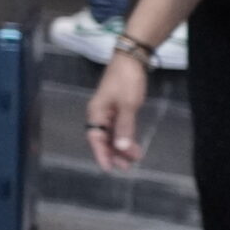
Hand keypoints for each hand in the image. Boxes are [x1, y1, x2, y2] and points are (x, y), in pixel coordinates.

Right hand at [85, 52, 148, 170]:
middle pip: (103, 139)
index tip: (109, 169)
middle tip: (127, 166)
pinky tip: (132, 144)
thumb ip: (124, 127)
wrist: (131, 61)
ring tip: (134, 157)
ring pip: (112, 134)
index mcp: (96, 113)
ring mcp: (108, 112)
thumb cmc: (126, 82)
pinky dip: (125, 137)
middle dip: (114, 153)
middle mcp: (99, 114)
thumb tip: (121, 148)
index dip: (101, 154)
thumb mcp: (128, 105)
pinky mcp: (118, 109)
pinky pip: (118, 128)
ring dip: (121, 146)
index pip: (95, 138)